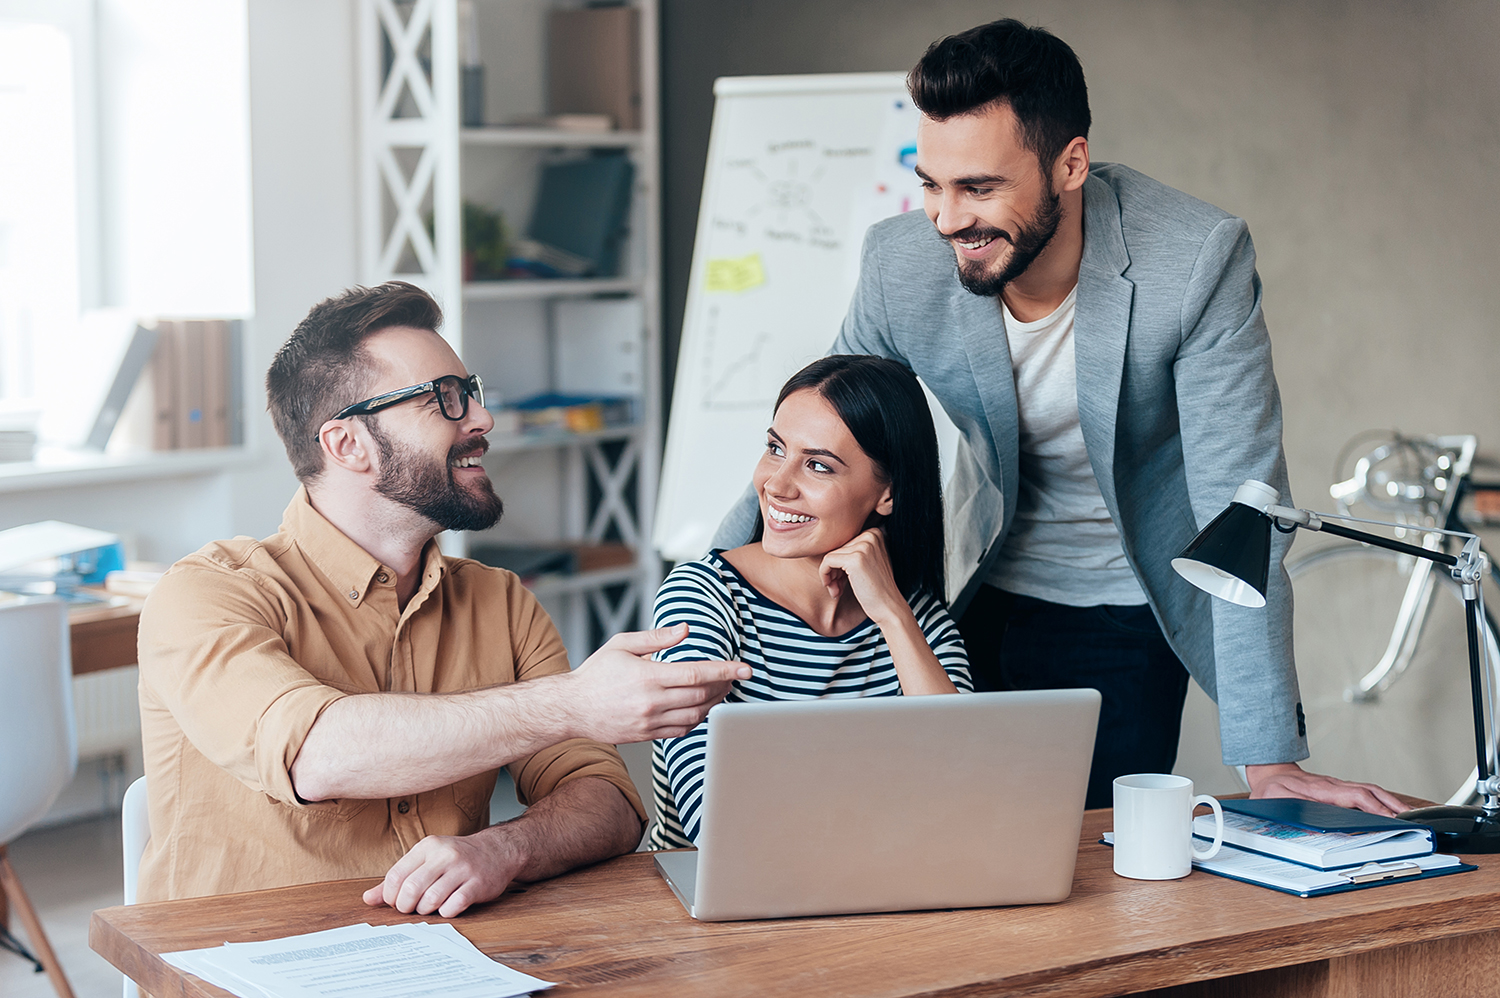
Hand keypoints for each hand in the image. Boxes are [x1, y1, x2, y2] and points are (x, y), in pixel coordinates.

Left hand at [363, 828, 519, 917]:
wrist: (497, 850)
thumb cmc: (456, 859)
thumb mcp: (426, 860)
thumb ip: (398, 879)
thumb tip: (368, 899)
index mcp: (427, 847)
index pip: (395, 876)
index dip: (391, 896)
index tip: (397, 901)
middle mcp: (444, 855)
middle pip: (411, 889)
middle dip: (406, 906)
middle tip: (412, 908)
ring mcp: (462, 869)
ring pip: (431, 900)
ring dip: (426, 910)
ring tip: (430, 906)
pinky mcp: (477, 884)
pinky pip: (453, 906)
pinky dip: (446, 912)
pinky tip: (448, 906)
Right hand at [567, 624, 749, 742]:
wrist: (572, 709)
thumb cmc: (595, 673)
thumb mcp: (622, 645)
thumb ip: (656, 638)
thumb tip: (685, 630)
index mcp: (648, 676)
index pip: (697, 673)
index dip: (725, 670)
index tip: (744, 668)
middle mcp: (652, 701)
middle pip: (702, 694)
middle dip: (723, 685)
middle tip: (733, 676)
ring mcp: (650, 721)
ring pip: (696, 715)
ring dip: (714, 703)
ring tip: (721, 690)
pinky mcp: (648, 734)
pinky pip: (682, 730)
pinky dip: (698, 719)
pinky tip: (702, 707)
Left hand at [818, 528, 904, 622]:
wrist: (889, 607)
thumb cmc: (877, 588)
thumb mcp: (870, 561)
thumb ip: (854, 550)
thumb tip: (826, 544)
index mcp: (875, 533)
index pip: (844, 543)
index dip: (840, 563)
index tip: (843, 579)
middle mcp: (870, 535)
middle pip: (837, 549)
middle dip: (834, 570)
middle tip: (838, 587)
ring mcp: (863, 546)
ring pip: (830, 555)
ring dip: (830, 576)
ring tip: (837, 590)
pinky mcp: (855, 559)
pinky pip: (827, 561)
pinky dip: (825, 576)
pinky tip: (835, 590)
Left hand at [1245, 762, 1407, 816]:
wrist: (1271, 774)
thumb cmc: (1272, 789)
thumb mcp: (1273, 800)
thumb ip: (1289, 811)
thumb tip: (1308, 827)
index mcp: (1322, 789)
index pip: (1354, 796)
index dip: (1374, 807)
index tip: (1390, 818)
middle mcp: (1335, 786)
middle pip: (1370, 792)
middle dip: (1392, 806)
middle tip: (1413, 819)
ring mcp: (1340, 787)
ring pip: (1372, 792)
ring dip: (1392, 803)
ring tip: (1412, 816)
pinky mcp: (1341, 790)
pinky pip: (1366, 793)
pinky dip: (1384, 801)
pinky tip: (1394, 810)